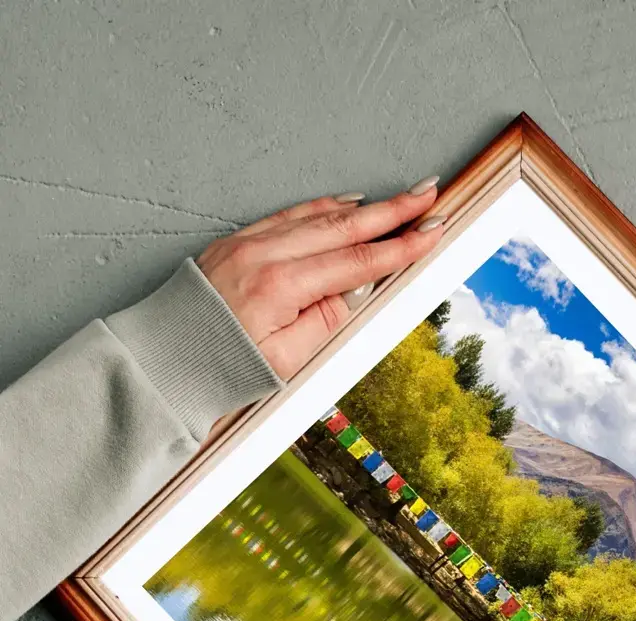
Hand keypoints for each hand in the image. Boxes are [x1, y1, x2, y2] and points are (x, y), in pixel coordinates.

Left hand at [196, 181, 443, 378]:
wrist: (160, 361)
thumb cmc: (221, 368)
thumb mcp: (286, 361)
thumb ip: (327, 321)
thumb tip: (358, 289)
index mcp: (281, 286)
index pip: (357, 262)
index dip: (400, 247)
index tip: (432, 232)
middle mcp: (264, 255)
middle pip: (343, 226)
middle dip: (391, 210)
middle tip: (428, 193)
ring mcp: (248, 244)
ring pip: (317, 216)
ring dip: (363, 206)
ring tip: (398, 198)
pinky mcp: (236, 243)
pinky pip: (288, 216)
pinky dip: (322, 208)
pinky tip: (345, 203)